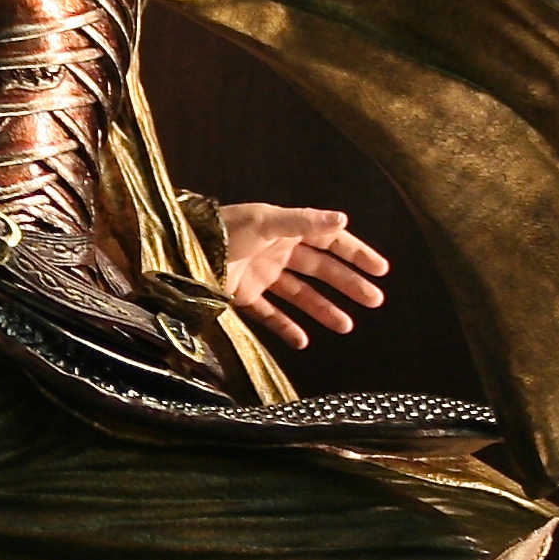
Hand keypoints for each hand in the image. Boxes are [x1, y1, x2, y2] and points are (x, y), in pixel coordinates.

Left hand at [220, 203, 387, 350]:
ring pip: (300, 294)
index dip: (356, 254)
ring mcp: (260, 275)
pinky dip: (286, 327)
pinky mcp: (242, 297)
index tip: (381, 270)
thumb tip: (343, 217)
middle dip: (348, 284)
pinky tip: (303, 342)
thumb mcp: (264, 221)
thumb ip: (303, 222)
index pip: (329, 241)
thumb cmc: (220, 230)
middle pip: (320, 270)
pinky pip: (270, 314)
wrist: (177, 254)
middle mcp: (276, 251)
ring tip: (347, 327)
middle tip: (375, 301)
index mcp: (284, 229)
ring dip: (323, 310)